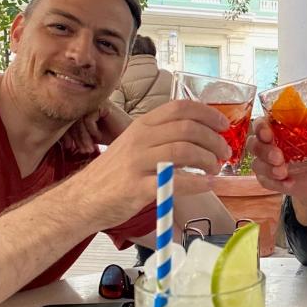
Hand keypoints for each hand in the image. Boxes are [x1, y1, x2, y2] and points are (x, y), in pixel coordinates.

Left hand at [62, 101, 131, 152]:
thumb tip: (54, 138)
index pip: (66, 118)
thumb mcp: (89, 137)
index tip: (68, 148)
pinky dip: (91, 130)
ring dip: (83, 137)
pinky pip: (87, 118)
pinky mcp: (102, 103)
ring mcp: (94, 101)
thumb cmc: (112, 138)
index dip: (65, 134)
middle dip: (75, 138)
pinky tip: (98, 137)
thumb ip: (76, 133)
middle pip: (70, 119)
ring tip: (89, 149)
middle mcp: (87, 102)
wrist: (132, 140)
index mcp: (82, 108)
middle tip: (81, 151)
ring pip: (78, 119)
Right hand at [75, 99, 231, 228]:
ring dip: (208, 160)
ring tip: (216, 169)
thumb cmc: (114, 173)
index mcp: (142, 125)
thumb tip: (199, 134)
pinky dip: (198, 183)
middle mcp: (140, 138)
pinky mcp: (137, 187)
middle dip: (214, 140)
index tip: (223, 125)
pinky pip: (175, 182)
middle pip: (187, 129)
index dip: (208, 114)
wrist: (83, 199)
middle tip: (224, 153)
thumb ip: (161, 137)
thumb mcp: (135, 144)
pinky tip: (208, 185)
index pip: (180, 108)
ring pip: (183, 151)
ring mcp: (137, 162)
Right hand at [246, 117, 306, 200]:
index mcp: (277, 129)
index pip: (261, 123)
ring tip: (284, 172)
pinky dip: (277, 184)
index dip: (261, 127)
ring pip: (257, 164)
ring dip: (269, 169)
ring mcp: (264, 163)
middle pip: (254, 144)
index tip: (269, 133)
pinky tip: (289, 184)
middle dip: (264, 150)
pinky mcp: (266, 179)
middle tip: (278, 157)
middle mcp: (267, 144)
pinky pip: (265, 181)